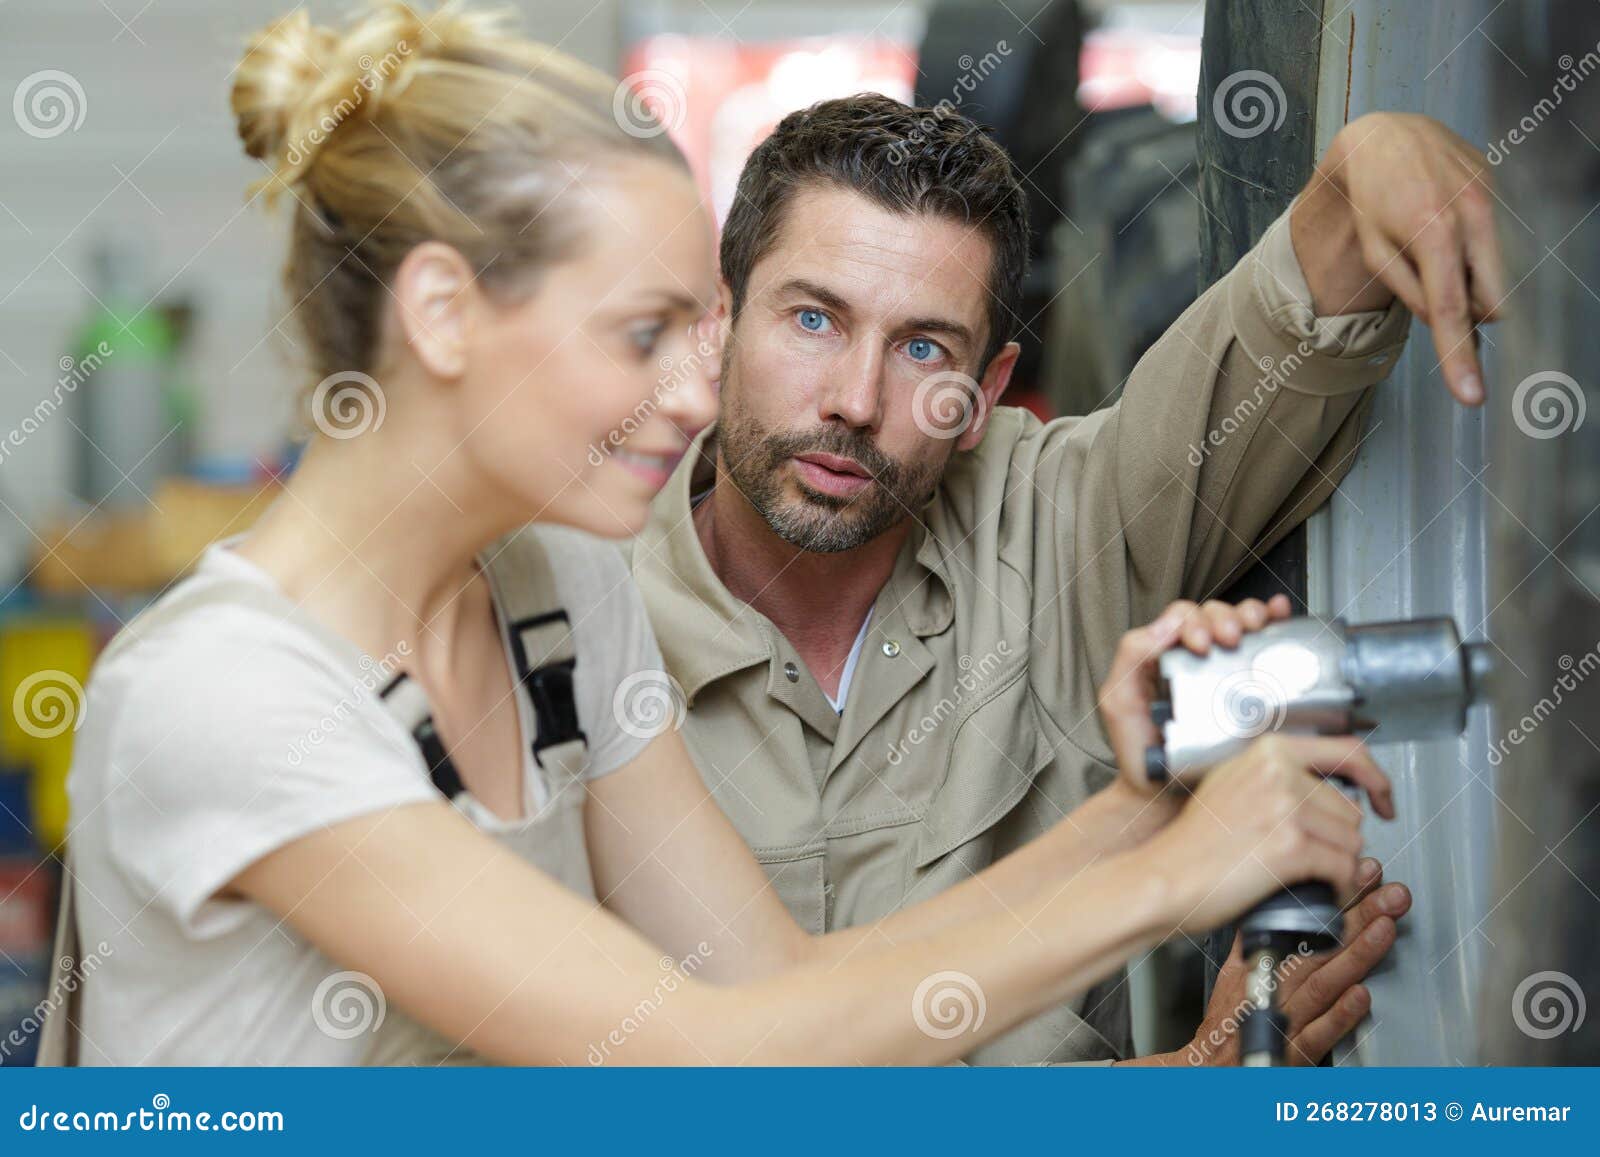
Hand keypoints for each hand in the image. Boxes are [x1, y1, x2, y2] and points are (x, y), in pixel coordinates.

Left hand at [1097, 595, 1293, 793]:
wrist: (1168, 798)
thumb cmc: (1142, 753)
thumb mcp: (1118, 701)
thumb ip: (1130, 659)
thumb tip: (1163, 626)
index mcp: (1165, 655)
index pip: (1182, 618)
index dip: (1193, 621)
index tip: (1200, 644)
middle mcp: (1196, 658)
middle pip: (1215, 615)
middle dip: (1224, 618)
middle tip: (1228, 639)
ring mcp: (1226, 671)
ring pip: (1242, 624)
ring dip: (1251, 615)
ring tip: (1255, 627)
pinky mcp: (1253, 689)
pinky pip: (1266, 645)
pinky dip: (1277, 621)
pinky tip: (1281, 614)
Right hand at [1144, 734, 1395, 935]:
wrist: (1163, 878)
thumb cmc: (1189, 844)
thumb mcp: (1227, 785)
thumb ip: (1270, 775)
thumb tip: (1317, 787)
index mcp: (1266, 751)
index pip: (1348, 752)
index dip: (1377, 779)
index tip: (1384, 797)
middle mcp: (1278, 772)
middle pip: (1350, 809)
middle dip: (1340, 838)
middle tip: (1314, 856)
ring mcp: (1286, 807)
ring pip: (1352, 841)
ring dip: (1337, 864)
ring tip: (1305, 874)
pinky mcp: (1292, 846)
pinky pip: (1343, 869)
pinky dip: (1337, 886)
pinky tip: (1316, 889)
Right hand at [1179, 858, 1412, 1064]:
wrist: (1209, 1069)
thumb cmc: (1226, 1022)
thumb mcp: (1233, 970)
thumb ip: (1255, 939)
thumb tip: (1273, 905)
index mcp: (1264, 960)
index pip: (1307, 920)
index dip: (1339, 895)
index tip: (1365, 872)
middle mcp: (1276, 984)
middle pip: (1322, 945)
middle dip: (1361, 915)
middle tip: (1391, 893)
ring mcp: (1287, 1016)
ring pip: (1325, 980)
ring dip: (1356, 953)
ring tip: (1384, 927)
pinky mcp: (1295, 1051)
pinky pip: (1320, 1031)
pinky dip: (1340, 1014)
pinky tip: (1362, 996)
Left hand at [1294, 111, 1503, 405]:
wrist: (1385, 136)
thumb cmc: (1373, 202)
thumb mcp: (1376, 254)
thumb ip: (1411, 293)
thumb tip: (1445, 323)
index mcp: (1432, 235)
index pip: (1451, 312)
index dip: (1460, 359)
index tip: (1472, 397)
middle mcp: (1472, 214)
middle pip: (1490, 301)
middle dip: (1468, 310)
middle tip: (1434, 285)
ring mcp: (1491, 198)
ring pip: (1499, 275)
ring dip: (1472, 279)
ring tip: (1435, 247)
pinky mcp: (1498, 188)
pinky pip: (1497, 242)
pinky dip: (1475, 250)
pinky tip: (1444, 222)